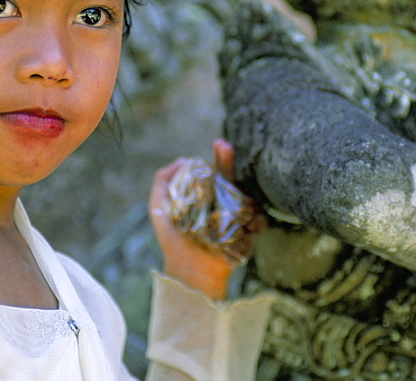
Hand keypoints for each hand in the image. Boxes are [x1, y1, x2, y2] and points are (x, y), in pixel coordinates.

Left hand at [148, 139, 261, 299]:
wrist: (188, 270)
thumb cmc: (173, 240)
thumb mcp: (158, 208)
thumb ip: (162, 181)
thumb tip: (184, 159)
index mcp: (207, 194)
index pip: (216, 171)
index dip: (219, 157)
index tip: (219, 145)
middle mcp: (224, 202)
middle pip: (232, 178)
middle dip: (229, 162)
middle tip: (225, 147)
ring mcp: (237, 217)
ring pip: (247, 196)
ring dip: (244, 188)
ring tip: (236, 188)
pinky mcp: (247, 234)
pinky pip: (257, 222)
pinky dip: (256, 220)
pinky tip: (250, 219)